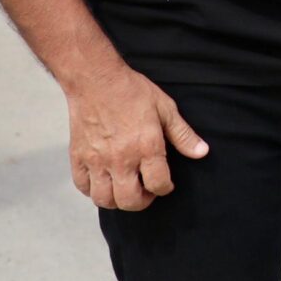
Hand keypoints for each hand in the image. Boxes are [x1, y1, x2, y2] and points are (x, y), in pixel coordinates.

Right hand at [63, 64, 206, 211]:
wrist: (96, 79)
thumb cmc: (132, 91)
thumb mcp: (165, 108)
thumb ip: (183, 134)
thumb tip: (202, 152)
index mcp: (146, 146)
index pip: (158, 184)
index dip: (165, 188)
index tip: (165, 183)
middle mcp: (121, 158)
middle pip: (130, 200)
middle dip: (142, 201)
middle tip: (145, 190)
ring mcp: (97, 160)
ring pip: (104, 200)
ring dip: (117, 200)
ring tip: (124, 187)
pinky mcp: (78, 157)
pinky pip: (83, 187)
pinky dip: (92, 191)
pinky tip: (102, 181)